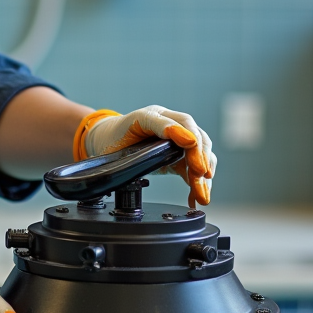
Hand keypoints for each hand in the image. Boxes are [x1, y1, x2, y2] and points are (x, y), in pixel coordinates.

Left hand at [81, 106, 216, 206]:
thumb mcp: (121, 138)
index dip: (183, 133)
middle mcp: (171, 124)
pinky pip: (194, 168)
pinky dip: (198, 183)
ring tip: (202, 195)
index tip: (190, 145)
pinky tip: (196, 197)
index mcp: (154, 115)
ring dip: (203, 176)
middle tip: (201, 175)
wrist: (109, 143)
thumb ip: (143, 141)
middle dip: (200, 157)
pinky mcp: (179, 156)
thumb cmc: (114, 138)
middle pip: (196, 137)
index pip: (177, 122)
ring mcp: (177, 140)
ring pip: (200, 154)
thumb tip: (165, 152)